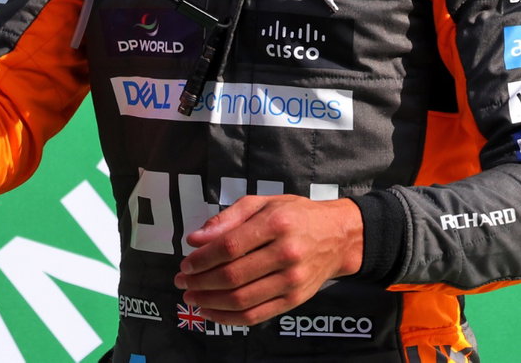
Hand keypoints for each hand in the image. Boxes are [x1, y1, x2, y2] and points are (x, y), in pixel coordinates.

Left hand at [172, 195, 362, 326]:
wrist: (338, 237)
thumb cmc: (294, 215)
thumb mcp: (262, 203)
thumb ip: (227, 218)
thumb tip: (195, 239)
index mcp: (275, 225)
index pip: (230, 247)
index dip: (202, 259)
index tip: (185, 264)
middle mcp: (286, 254)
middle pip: (233, 275)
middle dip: (200, 282)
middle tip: (182, 281)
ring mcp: (292, 281)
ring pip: (242, 299)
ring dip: (210, 302)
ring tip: (191, 298)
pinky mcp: (295, 300)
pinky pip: (257, 315)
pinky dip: (229, 317)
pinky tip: (211, 312)